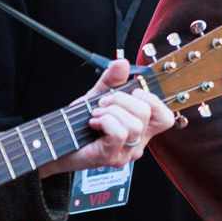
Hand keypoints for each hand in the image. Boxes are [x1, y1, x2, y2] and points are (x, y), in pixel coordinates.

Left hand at [41, 57, 175, 176]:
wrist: (57, 142)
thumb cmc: (78, 125)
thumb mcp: (97, 96)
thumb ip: (111, 80)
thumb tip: (122, 63)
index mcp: (140, 128)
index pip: (164, 116)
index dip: (152, 99)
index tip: (132, 92)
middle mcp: (137, 142)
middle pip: (147, 114)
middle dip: (122, 100)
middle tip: (104, 103)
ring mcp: (126, 152)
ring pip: (134, 124)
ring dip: (111, 112)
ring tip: (96, 114)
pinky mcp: (112, 157)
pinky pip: (119, 133)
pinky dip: (105, 122)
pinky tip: (94, 123)